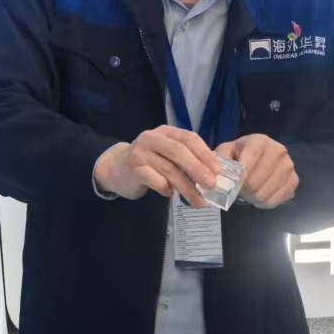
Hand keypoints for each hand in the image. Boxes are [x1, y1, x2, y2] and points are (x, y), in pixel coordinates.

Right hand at [93, 126, 217, 204]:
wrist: (115, 169)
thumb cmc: (148, 162)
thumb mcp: (166, 154)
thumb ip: (186, 159)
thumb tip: (213, 173)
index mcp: (165, 132)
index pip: (189, 138)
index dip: (205, 154)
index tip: (217, 171)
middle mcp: (152, 139)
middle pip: (179, 152)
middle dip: (198, 169)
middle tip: (211, 185)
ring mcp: (141, 153)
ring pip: (169, 169)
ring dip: (187, 187)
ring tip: (199, 201)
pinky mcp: (133, 170)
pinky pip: (155, 180)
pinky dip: (166, 189)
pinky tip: (171, 195)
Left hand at [217, 134, 297, 209]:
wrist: (258, 155)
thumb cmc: (240, 154)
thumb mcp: (226, 151)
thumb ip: (221, 160)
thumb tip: (219, 175)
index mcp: (260, 141)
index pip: (248, 164)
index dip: (239, 179)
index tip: (234, 185)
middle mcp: (278, 151)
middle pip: (256, 181)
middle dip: (244, 190)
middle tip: (239, 190)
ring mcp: (288, 166)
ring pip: (265, 193)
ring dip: (253, 197)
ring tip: (249, 192)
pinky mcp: (294, 180)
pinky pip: (276, 200)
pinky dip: (265, 203)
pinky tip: (260, 195)